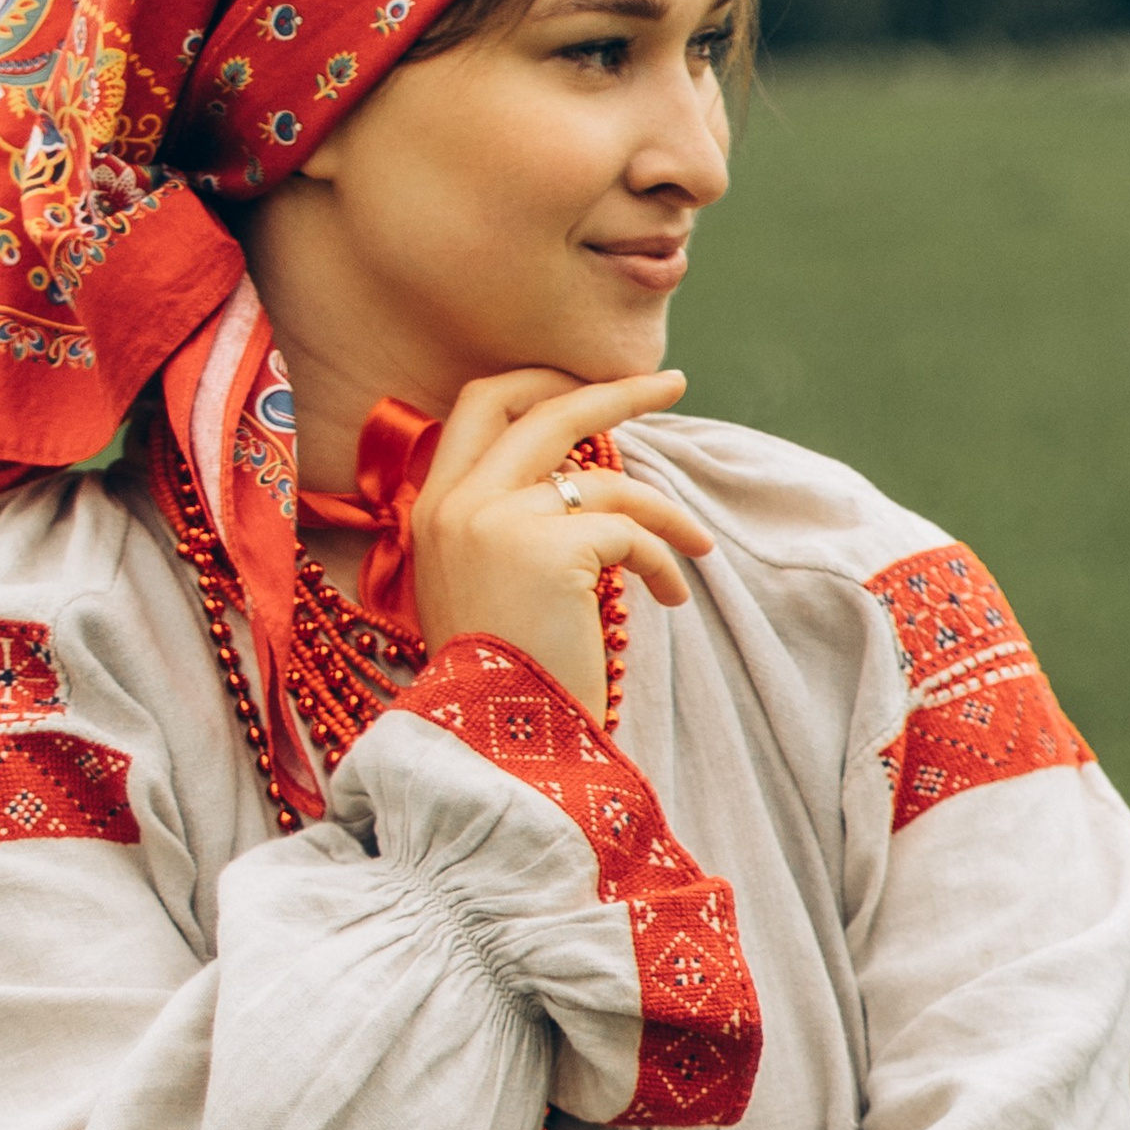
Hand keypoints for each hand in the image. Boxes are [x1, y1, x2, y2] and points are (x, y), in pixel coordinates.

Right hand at [412, 366, 714, 719]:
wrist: (495, 747)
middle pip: (545, 410)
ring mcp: (498, 521)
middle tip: (671, 383)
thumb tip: (584, 481)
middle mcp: (458, 503)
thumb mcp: (484, 586)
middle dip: (617, 391)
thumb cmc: (501, 678)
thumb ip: (508, 525)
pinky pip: (630, 532)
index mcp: (433, 507)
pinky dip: (662, 561)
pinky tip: (671, 596)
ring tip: (696, 546)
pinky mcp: (550, 551)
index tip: (593, 386)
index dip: (542, 383)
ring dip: (664, 510)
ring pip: (606, 480)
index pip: (483, 403)